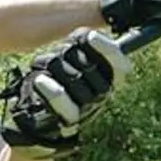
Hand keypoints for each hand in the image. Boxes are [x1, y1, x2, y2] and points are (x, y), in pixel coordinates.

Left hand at [1, 29, 132, 159]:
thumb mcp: (72, 67)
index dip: (107, 50)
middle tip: (58, 54)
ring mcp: (85, 113)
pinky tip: (41, 80)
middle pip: (91, 68)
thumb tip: (88, 33)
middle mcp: (101, 98)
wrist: (40, 126)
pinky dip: (51, 90)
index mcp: (109, 82)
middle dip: (70, 54)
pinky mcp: (66, 124)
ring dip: (55, 68)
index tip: (89, 36)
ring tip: (46, 68)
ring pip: (75, 81)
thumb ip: (83, 51)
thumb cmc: (58, 90)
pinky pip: (63, 104)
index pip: (119, 66)